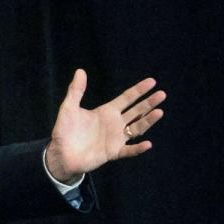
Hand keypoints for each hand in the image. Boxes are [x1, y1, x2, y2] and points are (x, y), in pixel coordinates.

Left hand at [45, 69, 165, 183]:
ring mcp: (115, 138)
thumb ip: (76, 90)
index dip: (139, 90)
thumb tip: (80, 70)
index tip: (152, 81)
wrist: (60, 154)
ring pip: (137, 128)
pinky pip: (128, 151)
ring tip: (159, 112)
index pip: (127, 98)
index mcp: (106, 112)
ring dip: (148, 121)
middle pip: (136, 111)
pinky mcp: (113, 152)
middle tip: (162, 94)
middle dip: (148, 103)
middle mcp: (114, 124)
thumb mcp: (69, 108)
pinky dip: (138, 148)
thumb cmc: (64, 130)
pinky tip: (147, 144)